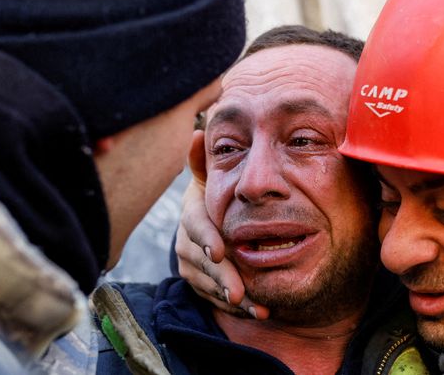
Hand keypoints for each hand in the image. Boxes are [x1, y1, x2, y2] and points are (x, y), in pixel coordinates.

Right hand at [175, 130, 269, 318]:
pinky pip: (213, 298)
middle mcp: (186, 241)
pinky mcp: (199, 284)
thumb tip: (196, 132)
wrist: (211, 226)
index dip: (206, 238)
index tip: (220, 252)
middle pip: (200, 261)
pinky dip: (234, 307)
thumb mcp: (211, 178)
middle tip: (239, 292)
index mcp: (192, 213)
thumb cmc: (217, 197)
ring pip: (208, 284)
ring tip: (257, 307)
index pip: (195, 224)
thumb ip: (205, 159)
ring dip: (231, 298)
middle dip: (221, 278)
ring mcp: (190, 265)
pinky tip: (256, 311)